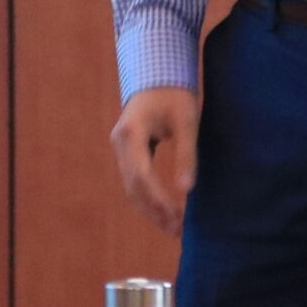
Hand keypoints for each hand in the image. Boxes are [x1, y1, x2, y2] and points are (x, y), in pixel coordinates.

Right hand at [110, 86, 199, 236]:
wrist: (158, 75)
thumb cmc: (175, 95)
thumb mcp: (186, 121)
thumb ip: (187, 154)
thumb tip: (187, 190)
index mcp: (131, 133)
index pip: (142, 175)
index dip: (158, 199)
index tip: (177, 216)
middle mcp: (119, 142)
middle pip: (133, 186)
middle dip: (155, 210)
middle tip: (177, 230)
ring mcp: (120, 147)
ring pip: (131, 186)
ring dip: (151, 208)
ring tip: (174, 226)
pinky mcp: (127, 150)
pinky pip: (134, 179)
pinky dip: (148, 197)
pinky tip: (166, 209)